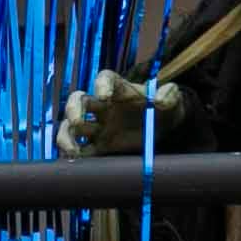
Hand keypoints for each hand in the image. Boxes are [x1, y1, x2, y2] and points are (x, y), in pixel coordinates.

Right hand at [56, 68, 180, 158]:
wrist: (164, 129)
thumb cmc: (166, 109)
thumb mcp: (174, 100)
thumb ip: (170, 95)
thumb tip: (160, 100)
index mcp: (120, 90)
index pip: (106, 78)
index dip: (101, 84)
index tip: (103, 95)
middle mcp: (104, 106)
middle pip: (79, 100)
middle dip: (73, 109)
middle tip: (76, 122)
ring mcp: (99, 126)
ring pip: (72, 126)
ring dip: (66, 137)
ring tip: (72, 151)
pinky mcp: (99, 146)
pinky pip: (81, 149)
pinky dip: (74, 155)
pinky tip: (74, 162)